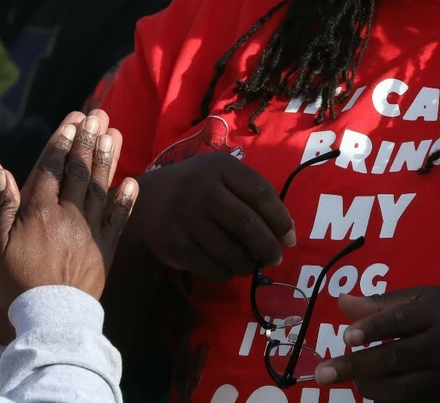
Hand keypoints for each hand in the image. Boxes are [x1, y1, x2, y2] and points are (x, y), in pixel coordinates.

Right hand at [0, 110, 137, 339]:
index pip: (52, 168)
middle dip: (89, 140)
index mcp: (39, 211)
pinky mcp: (106, 249)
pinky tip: (132, 182)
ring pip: (101, 187)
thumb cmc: (11, 281)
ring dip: (108, 159)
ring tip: (115, 134)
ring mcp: (90, 231)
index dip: (63, 142)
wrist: (44, 318)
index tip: (73, 119)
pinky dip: (126, 200)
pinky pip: (119, 219)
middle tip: (98, 114)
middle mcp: (68, 215)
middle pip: (79, 171)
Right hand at [130, 151, 295, 281]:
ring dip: (247, 263)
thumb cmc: (199, 187)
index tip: (290, 238)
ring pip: (230, 250)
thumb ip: (254, 196)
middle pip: (247, 224)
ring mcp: (186, 217)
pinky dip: (226, 272)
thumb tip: (287, 233)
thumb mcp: (224, 176)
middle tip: (275, 258)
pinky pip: (210, 266)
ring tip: (251, 264)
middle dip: (268, 247)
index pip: (261, 193)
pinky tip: (229, 269)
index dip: (280, 219)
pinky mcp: (174, 243)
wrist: (149, 199)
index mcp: (221, 167)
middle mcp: (203, 189)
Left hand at [315, 288, 439, 402]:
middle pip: (395, 359)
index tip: (346, 336)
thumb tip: (342, 302)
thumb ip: (385, 303)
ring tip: (352, 379)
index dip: (373, 328)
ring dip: (369, 386)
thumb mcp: (428, 299)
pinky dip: (387, 400)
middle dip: (356, 366)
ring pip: (401, 389)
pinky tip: (374, 391)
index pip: (400, 320)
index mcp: (435, 313)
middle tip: (322, 373)